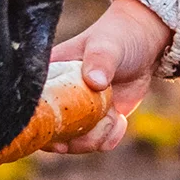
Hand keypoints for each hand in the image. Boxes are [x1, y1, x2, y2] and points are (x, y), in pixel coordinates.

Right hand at [45, 0, 174, 153]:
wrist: (145, 43)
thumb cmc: (118, 36)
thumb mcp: (106, 45)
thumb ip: (99, 61)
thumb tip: (94, 82)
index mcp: (51, 76)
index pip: (34, 106)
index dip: (41, 127)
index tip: (59, 138)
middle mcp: (59, 97)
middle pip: (52, 133)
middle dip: (74, 138)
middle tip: (98, 122)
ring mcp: (77, 111)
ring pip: (75, 143)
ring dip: (95, 137)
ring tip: (114, 114)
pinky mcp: (96, 121)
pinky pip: (96, 143)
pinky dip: (109, 138)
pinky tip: (121, 120)